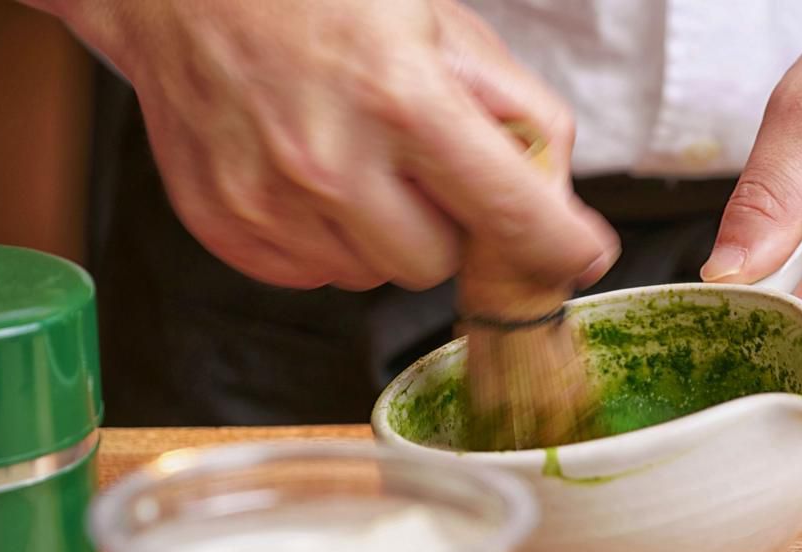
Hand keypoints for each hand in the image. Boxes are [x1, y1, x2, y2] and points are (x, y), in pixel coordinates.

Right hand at [22, 0, 617, 291]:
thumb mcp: (445, 27)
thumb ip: (517, 111)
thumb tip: (553, 196)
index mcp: (401, 99)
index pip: (510, 214)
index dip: (557, 244)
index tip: (577, 255)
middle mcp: (330, 163)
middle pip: (436, 265)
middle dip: (444, 225)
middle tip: (419, 170)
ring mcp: (269, 202)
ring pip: (372, 275)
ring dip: (381, 233)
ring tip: (353, 162)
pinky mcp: (225, 224)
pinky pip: (313, 275)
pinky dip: (326, 240)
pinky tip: (310, 182)